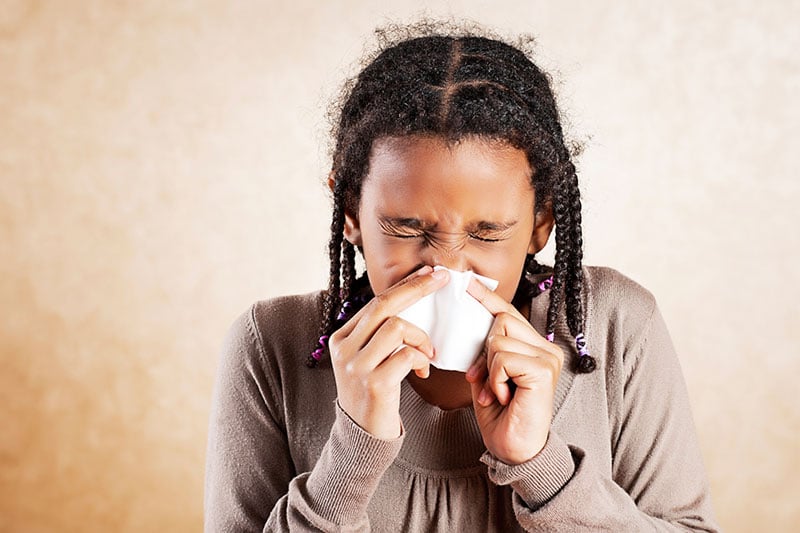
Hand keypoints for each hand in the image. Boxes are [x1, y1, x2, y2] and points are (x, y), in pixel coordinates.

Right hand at [328, 266, 448, 439]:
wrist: (362, 436)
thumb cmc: (374, 394)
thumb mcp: (368, 360)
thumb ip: (380, 334)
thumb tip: (412, 297)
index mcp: (342, 337)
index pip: (376, 301)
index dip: (405, 284)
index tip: (429, 272)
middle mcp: (345, 348)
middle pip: (384, 305)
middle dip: (417, 288)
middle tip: (443, 279)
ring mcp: (356, 365)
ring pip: (397, 327)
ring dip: (421, 337)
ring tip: (428, 353)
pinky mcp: (373, 383)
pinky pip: (406, 356)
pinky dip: (421, 359)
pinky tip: (423, 373)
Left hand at [465, 277, 563, 464]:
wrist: (514, 450)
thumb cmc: (500, 415)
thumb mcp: (487, 374)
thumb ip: (485, 349)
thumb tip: (471, 320)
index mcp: (534, 347)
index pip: (508, 313)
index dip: (487, 297)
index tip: (467, 283)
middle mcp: (546, 348)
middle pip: (500, 321)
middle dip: (482, 351)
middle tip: (482, 380)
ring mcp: (548, 358)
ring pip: (498, 339)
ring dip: (487, 369)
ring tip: (495, 393)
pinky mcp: (543, 370)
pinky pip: (502, 357)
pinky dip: (494, 378)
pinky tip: (502, 397)